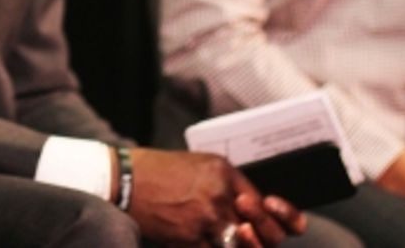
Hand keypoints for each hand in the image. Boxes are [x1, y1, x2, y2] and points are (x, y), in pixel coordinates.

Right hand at [126, 149, 302, 246]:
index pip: (267, 204)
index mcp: (224, 173)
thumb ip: (228, 184)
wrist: (121, 179)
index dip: (284, 219)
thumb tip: (252, 208)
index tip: (282, 222)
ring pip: (239, 247)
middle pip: (263, 232)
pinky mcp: (189, 237)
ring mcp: (205, 218)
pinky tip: (201, 241)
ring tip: (219, 237)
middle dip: (263, 240)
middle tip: (250, 236)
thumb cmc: (156, 170)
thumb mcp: (198, 165)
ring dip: (235, 247)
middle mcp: (220, 194)